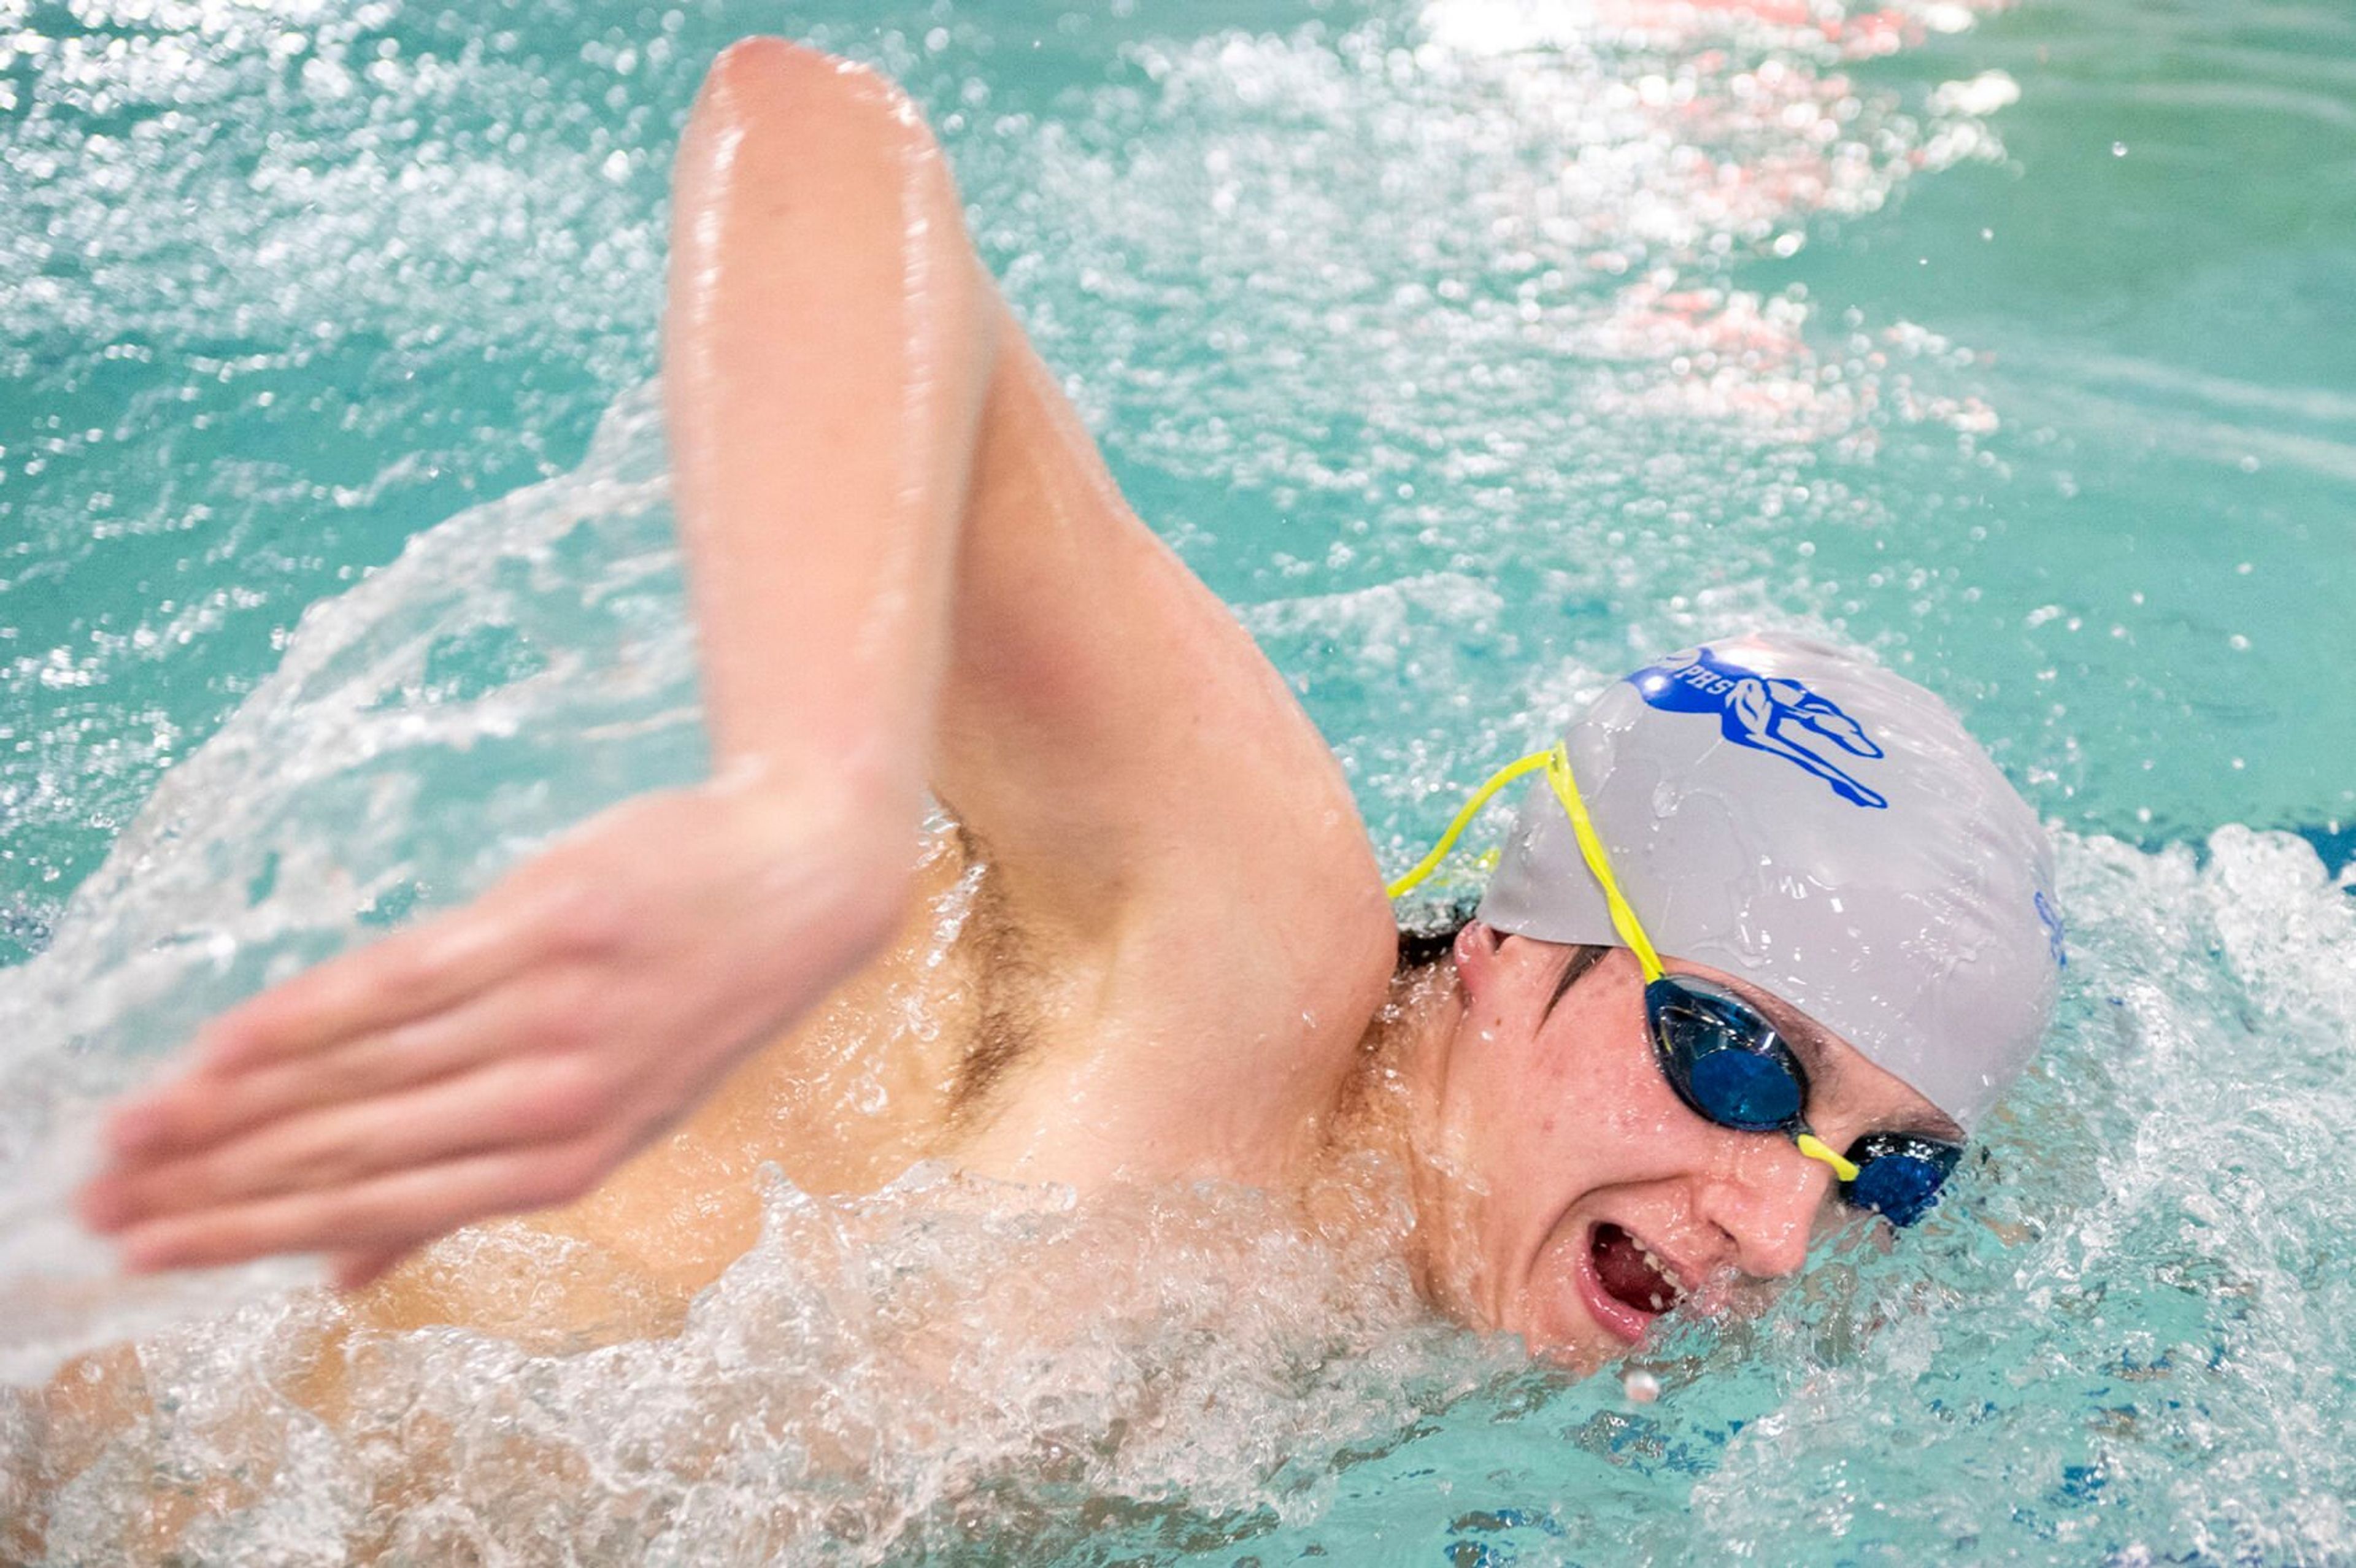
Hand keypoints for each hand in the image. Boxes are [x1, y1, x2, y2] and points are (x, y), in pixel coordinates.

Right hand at [76, 774, 913, 1289]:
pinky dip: (307, 1014)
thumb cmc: (689, 1003)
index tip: (151, 1253)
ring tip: (134, 1128)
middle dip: (214, 1183)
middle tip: (104, 1200)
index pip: (378, 1211)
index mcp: (564, 1166)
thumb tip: (342, 1282)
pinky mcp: (548, 926)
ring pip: (361, 1073)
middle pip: (351, 1152)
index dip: (253, 1236)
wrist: (801, 881)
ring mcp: (554, 1015)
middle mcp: (557, 1104)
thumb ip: (472, 1191)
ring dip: (231, 1105)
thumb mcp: (611, 1119)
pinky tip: (225, 1042)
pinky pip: (402, 980)